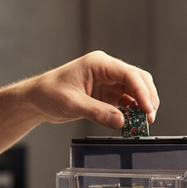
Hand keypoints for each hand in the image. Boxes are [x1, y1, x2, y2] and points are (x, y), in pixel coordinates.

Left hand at [26, 50, 158, 129]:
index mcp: (99, 64)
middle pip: (137, 80)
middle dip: (146, 98)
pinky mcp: (106, 95)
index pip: (129, 74)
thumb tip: (120, 121)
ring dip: (141, 106)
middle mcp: (106, 70)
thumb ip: (97, 112)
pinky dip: (131, 112)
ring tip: (143, 123)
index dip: (142, 91)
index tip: (147, 109)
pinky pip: (125, 102)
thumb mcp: (73, 104)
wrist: (37, 99)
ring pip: (134, 91)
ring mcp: (108, 82)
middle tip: (149, 118)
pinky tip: (132, 122)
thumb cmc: (49, 93)